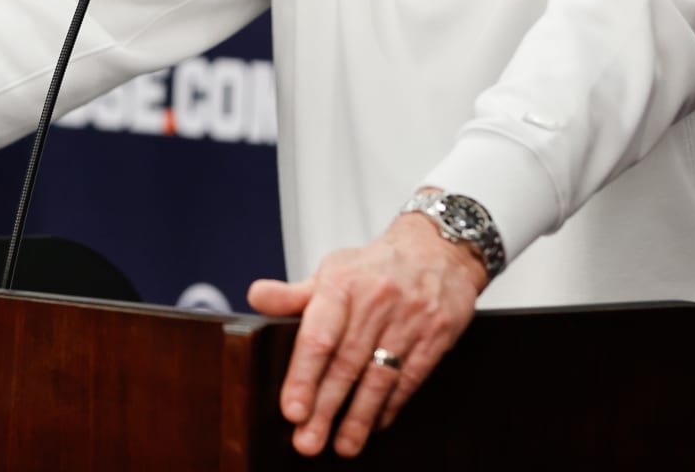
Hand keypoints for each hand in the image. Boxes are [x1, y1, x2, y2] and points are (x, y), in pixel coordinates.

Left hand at [246, 211, 485, 457]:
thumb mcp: (333, 270)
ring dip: (359, 417)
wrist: (438, 249)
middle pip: (346, 364)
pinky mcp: (436, 336)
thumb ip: (294, 294)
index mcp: (343, 284)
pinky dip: (390, 404)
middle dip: (325, 408)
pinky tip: (375, 424)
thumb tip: (256, 297)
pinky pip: (410, 377)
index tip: (292, 410)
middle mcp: (375, 302)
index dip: (303, 376)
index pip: (319, 336)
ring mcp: (409, 320)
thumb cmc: (374, 267)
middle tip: (307, 442)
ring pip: (379, 377)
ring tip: (342, 446)